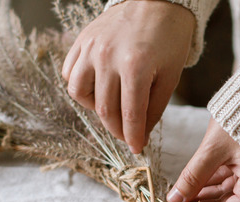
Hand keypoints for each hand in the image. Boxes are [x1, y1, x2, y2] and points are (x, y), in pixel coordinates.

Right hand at [61, 0, 194, 152]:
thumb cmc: (169, 39)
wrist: (156, 1)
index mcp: (136, 66)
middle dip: (117, 129)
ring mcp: (90, 48)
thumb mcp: (170, 76)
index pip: (129, 115)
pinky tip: (99, 88)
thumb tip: (140, 134)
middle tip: (127, 136)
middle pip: (104, 109)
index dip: (133, 137)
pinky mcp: (81, 40)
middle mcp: (108, 57)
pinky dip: (81, 87)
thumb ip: (154, 107)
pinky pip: (70, 73)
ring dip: (95, 109)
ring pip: (79, 94)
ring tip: (112, 108)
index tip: (137, 149)